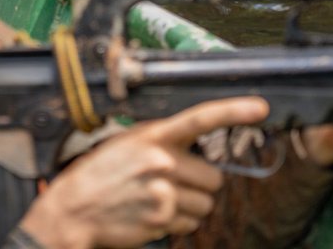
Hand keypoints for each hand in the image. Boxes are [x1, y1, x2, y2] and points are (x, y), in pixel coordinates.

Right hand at [18, 97, 269, 248]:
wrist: (73, 208)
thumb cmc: (101, 173)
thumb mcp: (128, 143)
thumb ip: (164, 143)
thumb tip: (201, 154)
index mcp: (152, 135)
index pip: (200, 118)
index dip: (233, 111)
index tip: (260, 108)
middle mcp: (161, 161)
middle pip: (214, 178)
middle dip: (200, 185)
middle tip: (174, 184)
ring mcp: (162, 192)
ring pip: (206, 205)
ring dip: (190, 207)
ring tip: (158, 200)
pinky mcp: (161, 220)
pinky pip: (191, 225)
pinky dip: (177, 223)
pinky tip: (152, 214)